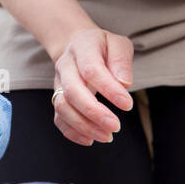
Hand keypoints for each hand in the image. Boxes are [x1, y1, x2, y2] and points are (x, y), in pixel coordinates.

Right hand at [50, 28, 133, 144]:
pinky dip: (72, 132)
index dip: (109, 89)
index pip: (92, 70)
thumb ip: (121, 61)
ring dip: (83, 125)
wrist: (75, 44)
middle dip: (94, 112)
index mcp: (82, 48)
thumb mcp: (118, 43)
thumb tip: (124, 84)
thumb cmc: (102, 46)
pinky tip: (90, 139)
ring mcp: (58, 83)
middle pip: (72, 92)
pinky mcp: (57, 98)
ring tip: (106, 136)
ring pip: (62, 107)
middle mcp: (65, 66)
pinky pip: (58, 118)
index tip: (127, 105)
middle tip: (115, 127)